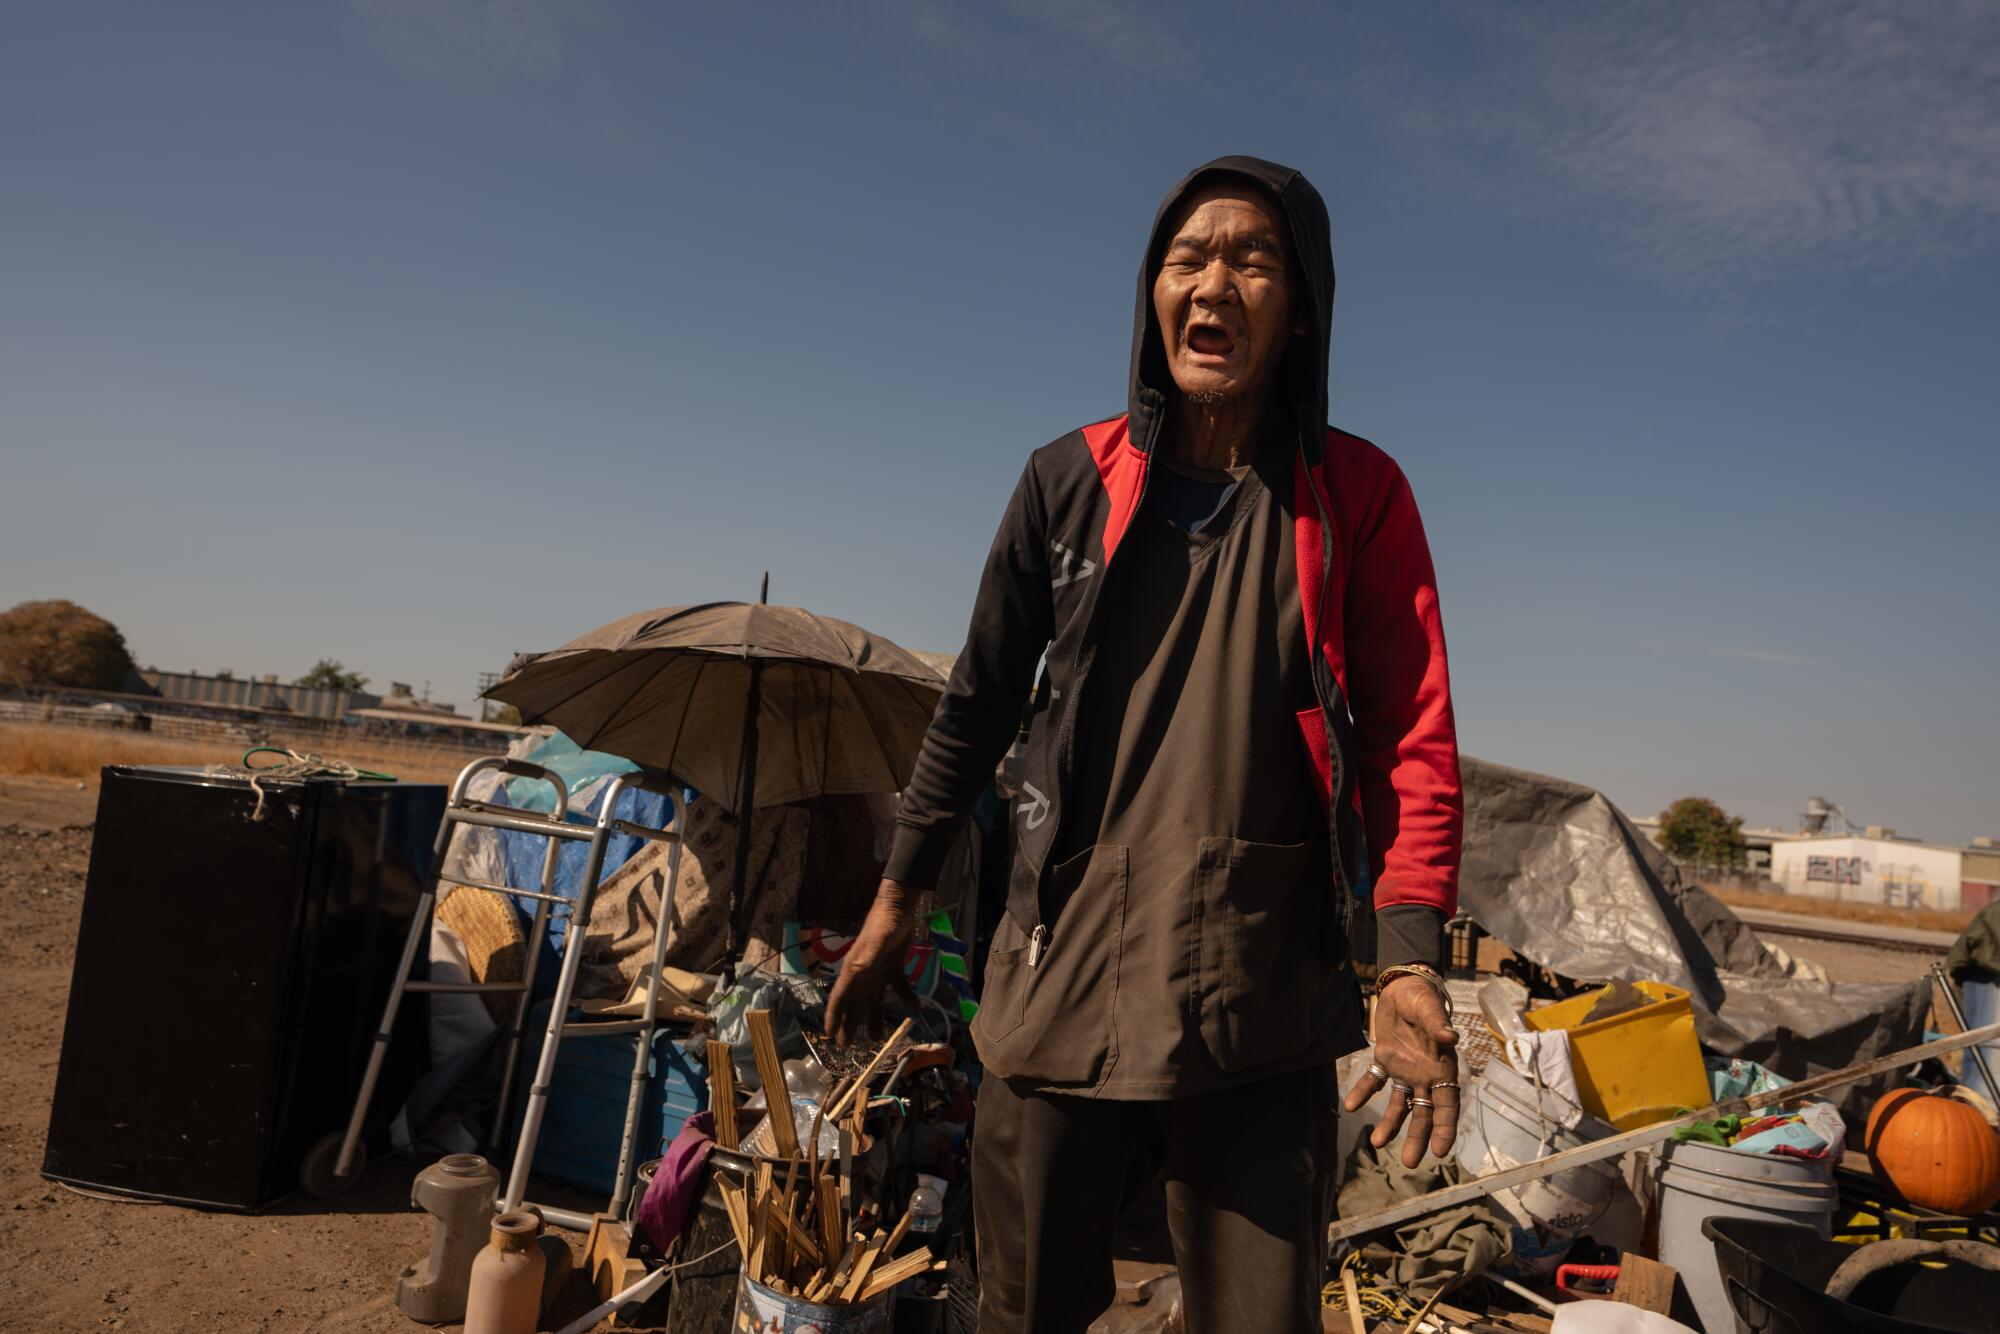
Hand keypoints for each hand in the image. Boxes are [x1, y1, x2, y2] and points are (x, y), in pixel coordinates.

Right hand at [822, 878, 921, 1044]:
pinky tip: (914, 1008)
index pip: (840, 997)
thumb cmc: (883, 923)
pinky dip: (906, 997)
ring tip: (877, 1039)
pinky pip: (899, 987)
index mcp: (853, 970)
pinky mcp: (894, 967)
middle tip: (846, 1046)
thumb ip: (867, 957)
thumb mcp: (876, 941)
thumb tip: (856, 973)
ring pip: (874, 1001)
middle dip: (849, 1025)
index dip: (834, 1016)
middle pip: (854, 1004)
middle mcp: (863, 974)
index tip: (828, 1034)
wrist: (899, 908)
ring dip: (875, 1019)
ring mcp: (878, 972)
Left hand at [1343, 973, 1460, 1166]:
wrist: (1402, 986)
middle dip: (1417, 1137)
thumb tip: (1451, 1037)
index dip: (1445, 1128)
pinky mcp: (1385, 1060)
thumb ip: (1438, 1024)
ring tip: (1376, 1143)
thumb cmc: (1423, 998)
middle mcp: (1425, 1075)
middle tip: (1408, 1162)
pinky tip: (1350, 1105)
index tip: (1441, 1152)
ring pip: (1400, 1104)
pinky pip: (1374, 1080)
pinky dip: (1363, 1092)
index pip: (1447, 1105)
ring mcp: (1405, 1070)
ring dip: (1390, 1124)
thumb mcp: (1430, 1009)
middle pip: (1424, 1113)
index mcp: (1442, 1067)